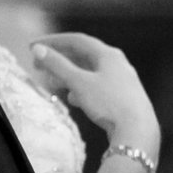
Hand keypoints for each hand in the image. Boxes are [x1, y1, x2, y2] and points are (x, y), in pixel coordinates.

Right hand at [30, 34, 160, 153]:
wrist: (138, 131)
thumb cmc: (109, 103)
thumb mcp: (79, 83)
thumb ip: (58, 66)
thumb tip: (38, 49)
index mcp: (109, 54)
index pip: (77, 40)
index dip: (53, 41)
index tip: (33, 46)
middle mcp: (118, 63)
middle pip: (83, 55)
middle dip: (59, 59)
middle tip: (38, 65)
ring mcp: (122, 81)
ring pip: (90, 72)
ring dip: (69, 75)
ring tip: (52, 82)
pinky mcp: (123, 98)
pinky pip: (97, 87)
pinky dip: (81, 88)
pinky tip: (73, 98)